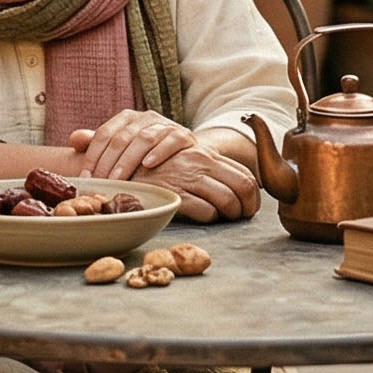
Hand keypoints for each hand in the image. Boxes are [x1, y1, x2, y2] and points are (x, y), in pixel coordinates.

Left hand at [69, 111, 195, 178]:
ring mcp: (165, 125)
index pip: (104, 133)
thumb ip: (97, 143)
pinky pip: (171, 141)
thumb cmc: (147, 152)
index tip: (86, 177)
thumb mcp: (121, 147)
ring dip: (129, 160)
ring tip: (119, 179)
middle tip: (101, 183)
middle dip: (108, 162)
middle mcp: (145, 118)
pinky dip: (159, 152)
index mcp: (127, 118)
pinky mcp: (184, 135)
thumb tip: (73, 139)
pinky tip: (148, 165)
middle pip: (122, 138)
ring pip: (144, 138)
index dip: (93, 155)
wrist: (185, 151)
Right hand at [139, 143, 261, 222]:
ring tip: (222, 218)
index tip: (250, 207)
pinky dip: (210, 218)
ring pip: (228, 200)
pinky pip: (206, 212)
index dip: (253, 195)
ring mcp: (187, 178)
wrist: (119, 168)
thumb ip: (205, 170)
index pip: (244, 172)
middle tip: (242, 217)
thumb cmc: (154, 169)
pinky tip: (202, 217)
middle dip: (248, 207)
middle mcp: (200, 162)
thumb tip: (234, 188)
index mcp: (205, 154)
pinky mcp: (174, 194)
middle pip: (244, 186)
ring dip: (230, 215)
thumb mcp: (182, 161)